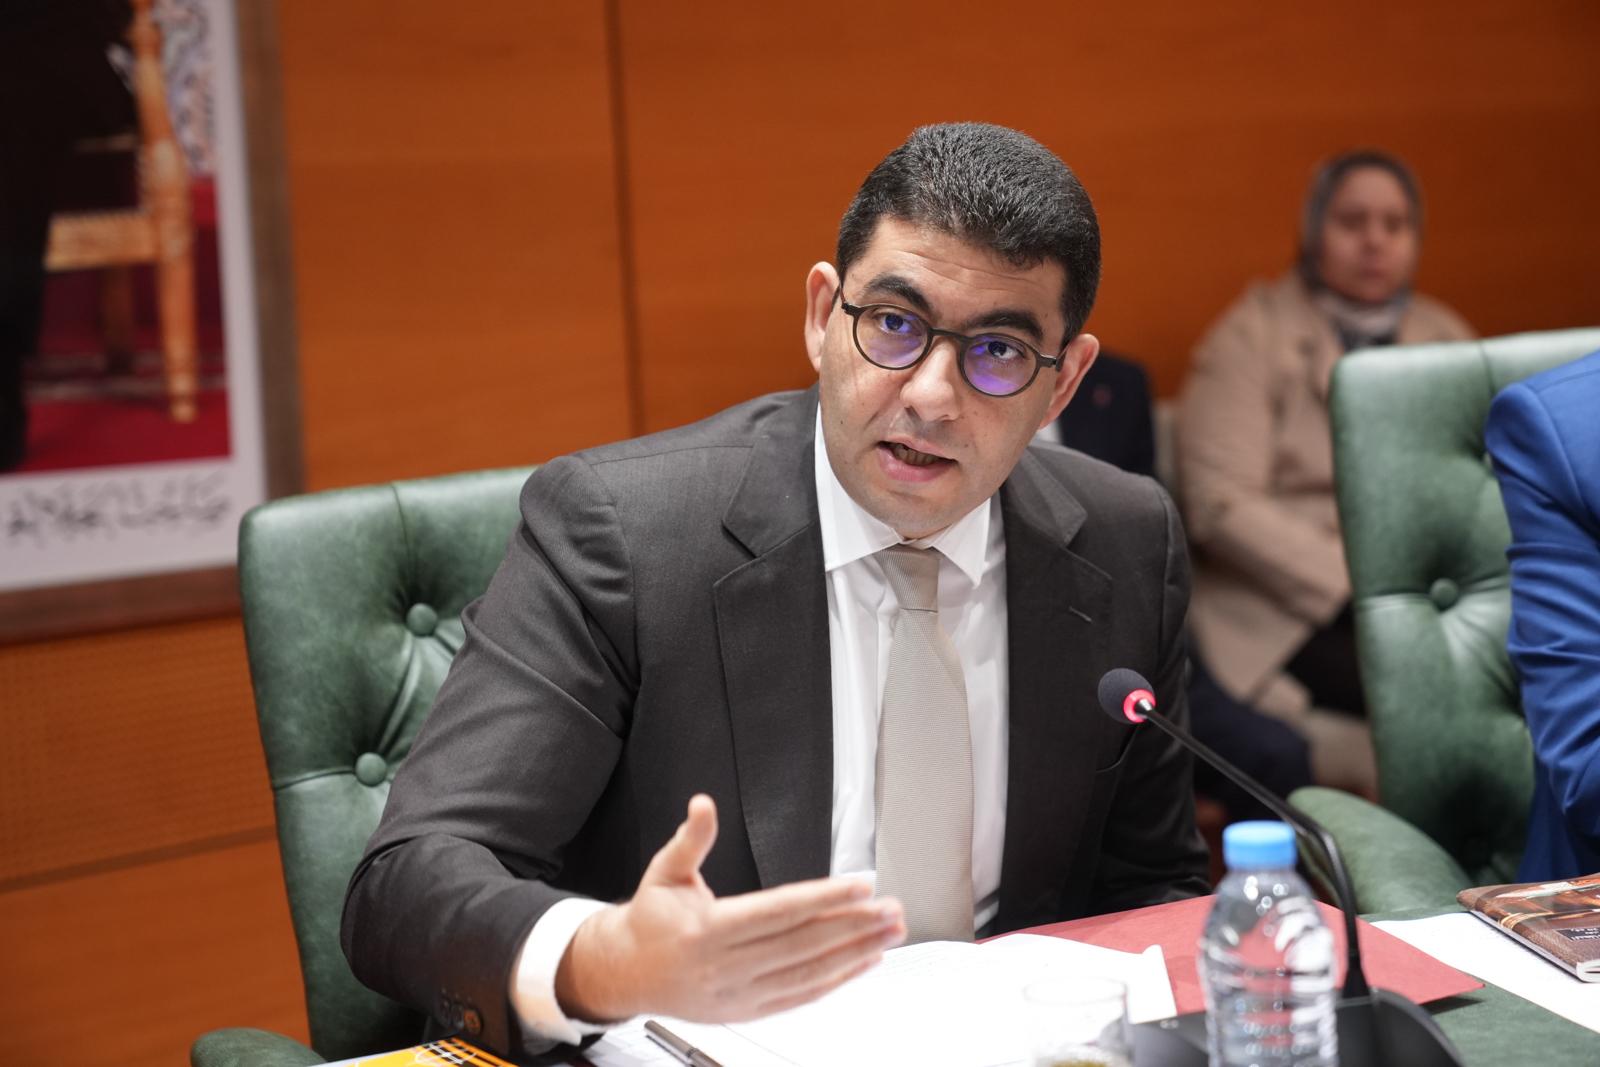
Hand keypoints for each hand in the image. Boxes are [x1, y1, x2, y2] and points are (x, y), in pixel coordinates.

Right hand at [554, 794, 903, 1022]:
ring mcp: (740, 993)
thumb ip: (691, 839)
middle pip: (803, 943)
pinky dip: (836, 980)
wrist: (625, 974)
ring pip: (809, 973)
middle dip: (854, 925)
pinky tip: (863, 963)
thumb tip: (703, 805)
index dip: (823, 898)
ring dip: (856, 953)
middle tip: (890, 909)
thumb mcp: (664, 872)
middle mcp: (726, 965)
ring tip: (889, 933)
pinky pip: (801, 996)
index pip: (778, 910)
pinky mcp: (748, 1010)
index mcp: (707, 929)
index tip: (859, 885)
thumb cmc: (650, 921)